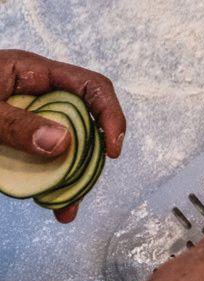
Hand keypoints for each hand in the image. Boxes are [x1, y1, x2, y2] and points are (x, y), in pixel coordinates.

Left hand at [0, 49, 125, 222]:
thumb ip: (16, 123)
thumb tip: (64, 142)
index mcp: (30, 73)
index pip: (90, 87)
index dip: (109, 115)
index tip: (112, 150)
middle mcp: (34, 94)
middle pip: (83, 122)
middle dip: (90, 157)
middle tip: (84, 186)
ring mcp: (25, 119)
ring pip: (65, 147)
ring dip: (71, 177)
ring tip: (65, 208)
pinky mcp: (13, 141)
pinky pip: (41, 161)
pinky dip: (49, 184)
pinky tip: (49, 205)